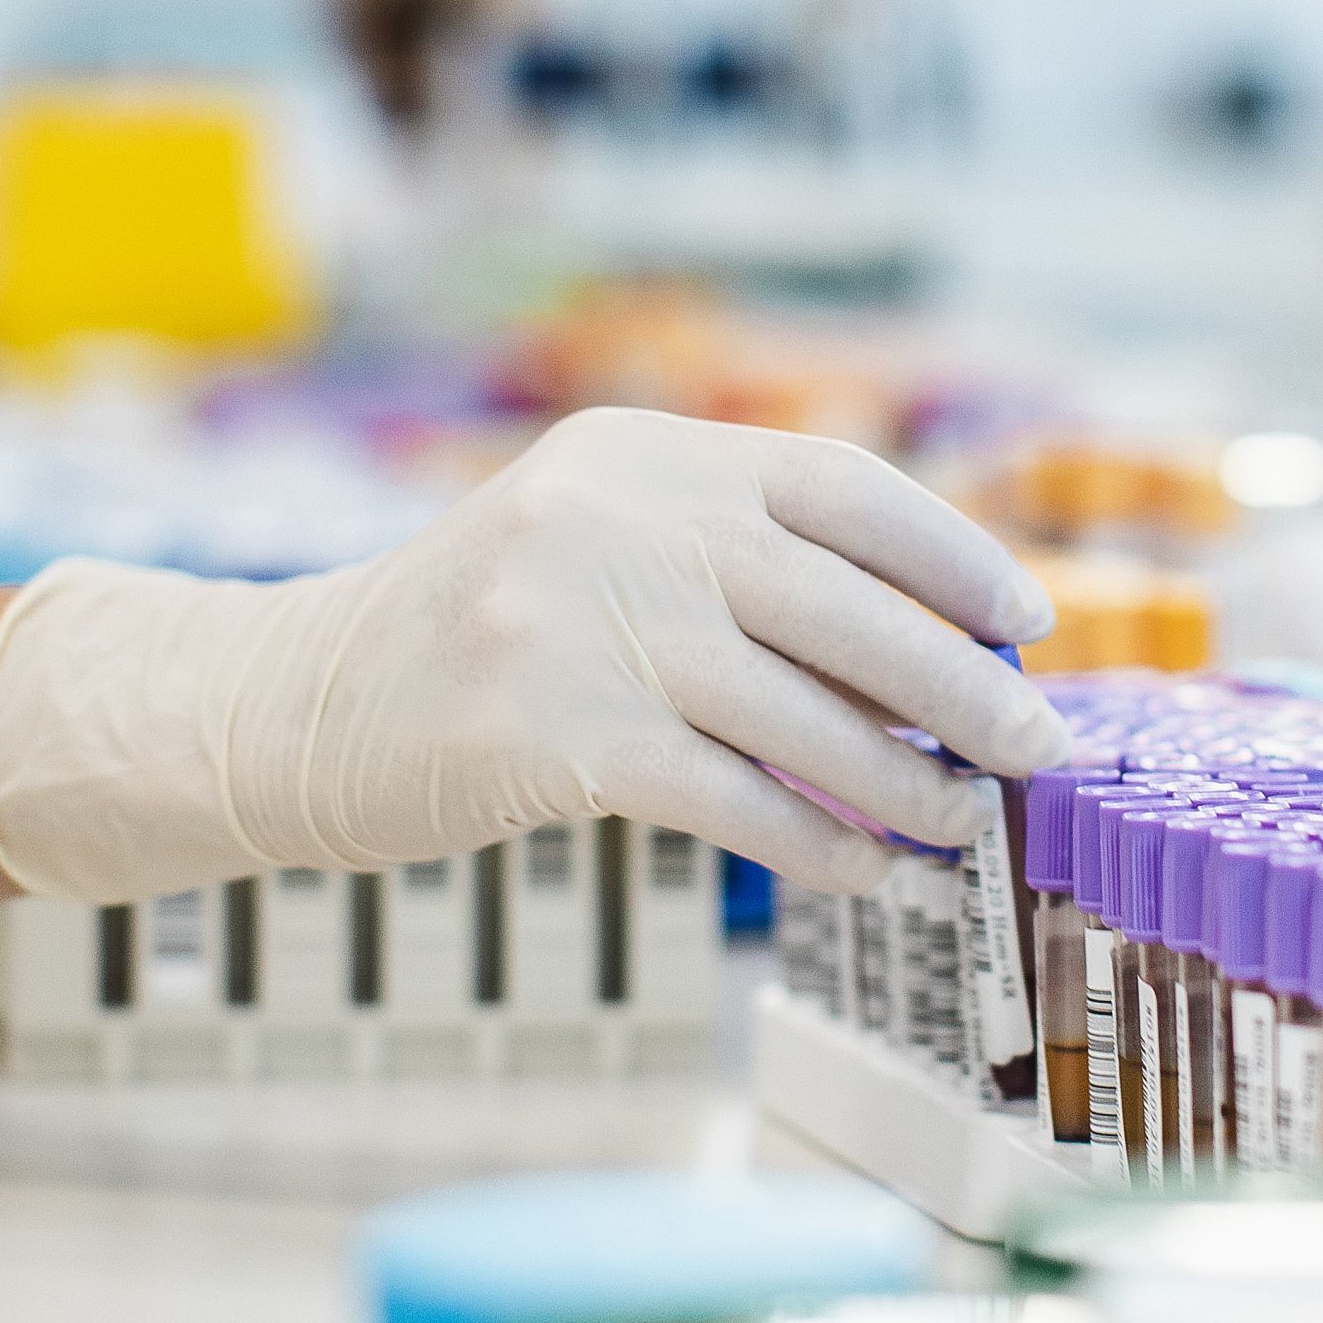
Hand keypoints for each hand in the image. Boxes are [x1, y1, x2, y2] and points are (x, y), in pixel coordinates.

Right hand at [0, 408, 1067, 899]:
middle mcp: (616, 518)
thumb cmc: (464, 644)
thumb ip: (723, 563)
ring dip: (905, 780)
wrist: (283, 709)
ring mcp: (581, 623)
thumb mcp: (583, 544)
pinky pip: (734, 798)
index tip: (1026, 620)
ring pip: (802, 713)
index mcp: (639, 453)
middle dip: (961, 685)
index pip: (839, 485)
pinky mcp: (554, 735)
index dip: (951, 555)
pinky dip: (818, 841)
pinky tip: (867, 869)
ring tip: (962, 823)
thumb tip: (923, 651)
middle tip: (1038, 746)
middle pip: (845, 604)